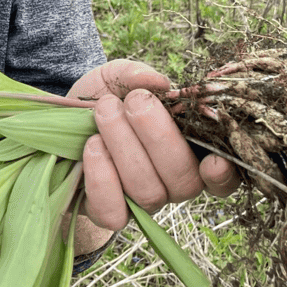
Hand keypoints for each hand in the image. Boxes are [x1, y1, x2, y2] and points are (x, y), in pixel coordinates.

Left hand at [67, 59, 238, 235]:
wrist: (62, 121)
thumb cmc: (106, 98)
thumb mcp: (119, 77)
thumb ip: (139, 74)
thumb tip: (160, 82)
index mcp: (191, 150)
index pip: (223, 176)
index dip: (224, 174)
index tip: (214, 159)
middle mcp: (173, 183)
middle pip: (183, 179)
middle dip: (158, 136)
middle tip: (135, 101)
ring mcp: (142, 202)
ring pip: (148, 191)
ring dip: (124, 145)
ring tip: (104, 110)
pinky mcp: (109, 213)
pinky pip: (113, 211)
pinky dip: (102, 175)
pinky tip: (92, 145)